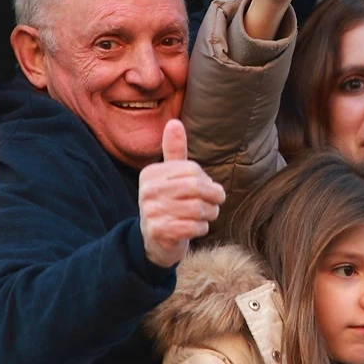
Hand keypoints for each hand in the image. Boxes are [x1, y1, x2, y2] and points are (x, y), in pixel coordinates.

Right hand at [138, 119, 225, 268]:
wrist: (155, 241)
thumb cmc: (169, 203)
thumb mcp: (171, 176)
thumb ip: (174, 151)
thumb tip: (174, 122)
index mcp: (151, 173)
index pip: (192, 170)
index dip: (207, 180)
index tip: (207, 188)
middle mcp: (147, 191)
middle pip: (196, 188)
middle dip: (213, 197)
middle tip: (216, 203)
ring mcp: (151, 212)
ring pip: (198, 209)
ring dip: (210, 214)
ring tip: (206, 216)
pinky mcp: (158, 232)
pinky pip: (193, 227)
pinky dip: (201, 229)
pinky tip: (195, 229)